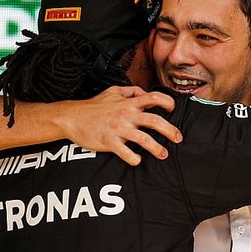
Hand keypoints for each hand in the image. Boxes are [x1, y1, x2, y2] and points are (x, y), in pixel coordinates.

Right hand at [54, 86, 181, 164]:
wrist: (72, 117)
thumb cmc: (93, 106)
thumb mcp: (112, 92)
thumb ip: (130, 91)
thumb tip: (143, 92)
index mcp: (128, 103)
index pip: (154, 98)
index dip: (167, 102)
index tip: (173, 110)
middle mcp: (126, 115)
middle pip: (155, 121)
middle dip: (170, 131)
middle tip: (178, 138)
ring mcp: (118, 129)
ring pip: (144, 140)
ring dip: (157, 149)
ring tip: (164, 154)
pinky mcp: (109, 142)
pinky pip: (126, 153)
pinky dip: (134, 159)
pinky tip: (138, 160)